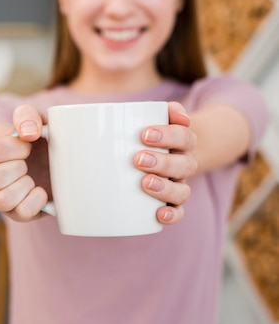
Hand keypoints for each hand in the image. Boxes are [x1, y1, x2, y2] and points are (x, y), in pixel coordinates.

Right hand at [0, 104, 48, 221]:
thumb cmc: (31, 139)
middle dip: (17, 168)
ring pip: (2, 201)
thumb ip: (27, 116)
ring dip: (24, 186)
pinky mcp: (15, 214)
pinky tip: (39, 191)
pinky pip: (21, 213)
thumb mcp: (30, 119)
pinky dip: (36, 201)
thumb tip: (29, 133)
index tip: (28, 145)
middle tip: (26, 162)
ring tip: (30, 178)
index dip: (15, 147)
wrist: (41, 158)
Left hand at [134, 102, 197, 224]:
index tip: (144, 134)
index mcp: (179, 142)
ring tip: (145, 183)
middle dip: (163, 162)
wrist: (155, 152)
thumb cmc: (144, 133)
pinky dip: (172, 214)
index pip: (184, 136)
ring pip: (182, 190)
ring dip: (165, 188)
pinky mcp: (170, 203)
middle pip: (184, 164)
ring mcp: (177, 184)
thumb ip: (157, 109)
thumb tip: (165, 110)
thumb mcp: (150, 117)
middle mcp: (182, 164)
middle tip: (138, 159)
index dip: (169, 135)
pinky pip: (178, 212)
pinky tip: (159, 214)